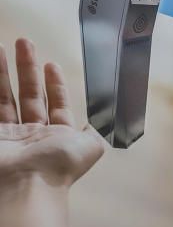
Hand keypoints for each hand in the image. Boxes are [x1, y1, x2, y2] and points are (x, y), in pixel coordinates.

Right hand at [0, 39, 104, 186]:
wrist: (25, 184)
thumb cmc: (58, 165)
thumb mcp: (90, 147)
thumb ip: (97, 133)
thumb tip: (109, 123)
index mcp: (58, 137)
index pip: (57, 104)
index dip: (55, 84)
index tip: (51, 63)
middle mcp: (33, 135)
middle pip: (29, 95)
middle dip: (27, 68)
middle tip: (23, 42)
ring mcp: (10, 135)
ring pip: (5, 98)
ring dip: (2, 72)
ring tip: (2, 46)